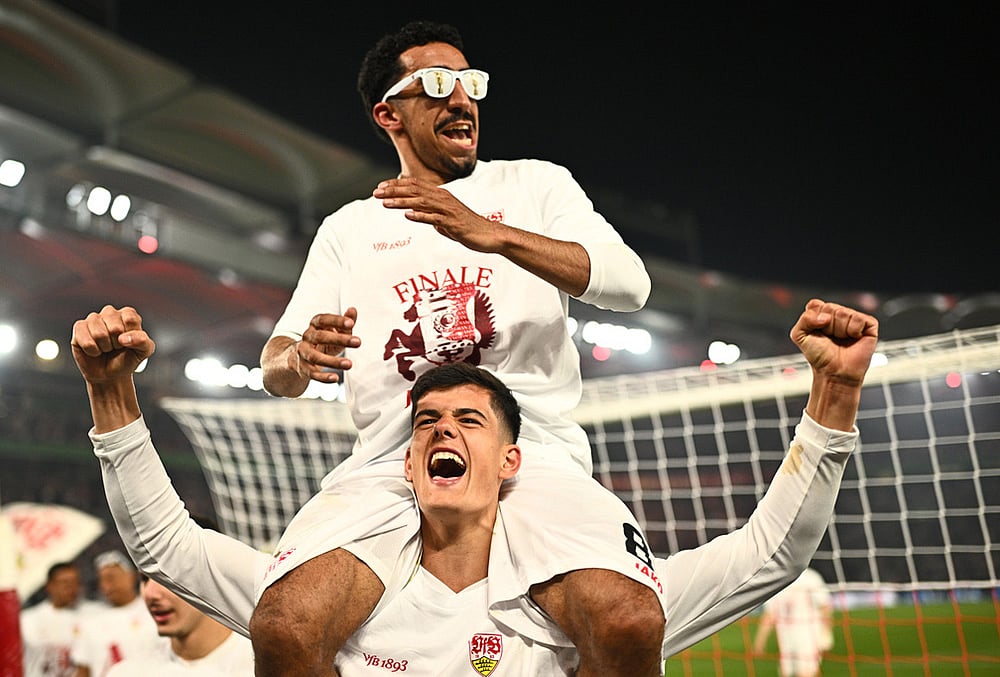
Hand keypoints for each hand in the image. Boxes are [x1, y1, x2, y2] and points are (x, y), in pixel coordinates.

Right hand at [71, 305, 154, 384]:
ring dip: (104, 347)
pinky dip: (92, 350)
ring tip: (106, 348)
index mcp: (128, 314)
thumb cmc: (127, 359)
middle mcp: (110, 313)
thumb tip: (124, 338)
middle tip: (116, 347)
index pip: (130, 319)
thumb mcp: (144, 351)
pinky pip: (84, 339)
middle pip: (115, 327)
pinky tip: (95, 350)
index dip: (130, 336)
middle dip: (117, 344)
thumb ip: (143, 341)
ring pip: (99, 334)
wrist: (110, 374)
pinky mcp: (79, 327)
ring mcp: (93, 319)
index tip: (129, 342)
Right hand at [293, 307, 360, 382]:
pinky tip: (334, 378)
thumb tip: (353, 310)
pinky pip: (312, 373)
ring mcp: (303, 352)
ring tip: (349, 364)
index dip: (337, 321)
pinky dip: (323, 377)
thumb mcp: (335, 331)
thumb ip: (345, 323)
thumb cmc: (324, 341)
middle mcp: (307, 337)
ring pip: (315, 357)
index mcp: (315, 324)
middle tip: (358, 342)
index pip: (324, 320)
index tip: (351, 323)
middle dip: (339, 339)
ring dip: (332, 361)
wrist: (300, 356)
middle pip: (320, 337)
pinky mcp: (303, 367)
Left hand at [373, 177, 500, 252]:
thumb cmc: (468, 228)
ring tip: (385, 203)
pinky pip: (435, 218)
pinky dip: (420, 216)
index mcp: (441, 196)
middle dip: (394, 190)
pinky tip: (408, 216)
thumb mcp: (446, 220)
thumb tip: (418, 216)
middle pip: (415, 190)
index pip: (415, 185)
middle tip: (376, 192)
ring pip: (421, 202)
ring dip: (402, 202)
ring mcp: (449, 211)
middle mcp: (444, 199)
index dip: (397, 185)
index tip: (380, 187)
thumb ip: (431, 215)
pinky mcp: (454, 223)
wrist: (490, 235)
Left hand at [791, 298, 878, 386]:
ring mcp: (853, 319)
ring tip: (841, 340)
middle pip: (830, 307)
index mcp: (822, 314)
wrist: (834, 372)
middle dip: (826, 326)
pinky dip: (853, 331)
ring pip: (843, 313)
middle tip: (830, 339)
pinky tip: (853, 339)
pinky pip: (858, 318)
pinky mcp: (868, 324)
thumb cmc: (820, 356)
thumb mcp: (800, 335)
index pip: (816, 304)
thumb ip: (804, 319)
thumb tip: (825, 317)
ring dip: (839, 330)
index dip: (814, 319)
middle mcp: (838, 314)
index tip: (816, 332)